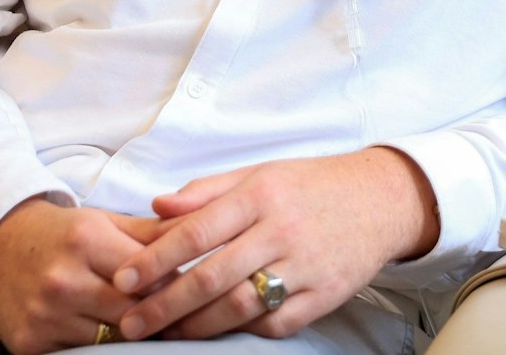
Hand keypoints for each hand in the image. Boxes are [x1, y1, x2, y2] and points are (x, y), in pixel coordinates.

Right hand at [0, 197, 170, 354]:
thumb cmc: (63, 234)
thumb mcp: (106, 222)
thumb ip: (155, 232)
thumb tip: (203, 232)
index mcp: (86, 240)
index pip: (149, 277)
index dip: (172, 286)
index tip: (186, 290)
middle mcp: (62, 279)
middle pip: (132, 312)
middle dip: (156, 314)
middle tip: (173, 315)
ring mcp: (44, 315)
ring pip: (110, 339)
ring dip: (130, 334)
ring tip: (143, 325)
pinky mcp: (29, 343)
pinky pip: (81, 354)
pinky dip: (98, 348)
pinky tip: (108, 336)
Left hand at [110, 148, 439, 341]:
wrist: (383, 199)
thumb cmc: (313, 185)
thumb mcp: (261, 173)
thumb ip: (207, 191)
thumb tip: (156, 206)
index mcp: (261, 195)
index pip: (197, 230)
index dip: (155, 258)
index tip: (122, 278)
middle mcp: (282, 230)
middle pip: (212, 276)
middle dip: (165, 304)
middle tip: (130, 323)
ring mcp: (306, 265)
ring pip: (241, 306)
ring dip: (198, 325)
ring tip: (168, 333)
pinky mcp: (326, 294)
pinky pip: (277, 322)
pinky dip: (246, 330)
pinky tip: (222, 330)